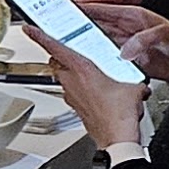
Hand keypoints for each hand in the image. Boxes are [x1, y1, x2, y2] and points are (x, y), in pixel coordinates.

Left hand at [28, 29, 144, 149]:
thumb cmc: (119, 115)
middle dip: (58, 54)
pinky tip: (94, 90)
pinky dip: (77, 87)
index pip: (54, 47)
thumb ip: (133, 76)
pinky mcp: (77, 108)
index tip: (30, 29)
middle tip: (66, 47)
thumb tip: (138, 76)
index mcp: (82, 70)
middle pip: (55, 62)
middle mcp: (72, 82)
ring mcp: (72, 96)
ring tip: (84, 69)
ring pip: (61, 77)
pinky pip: (71, 92)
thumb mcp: (133, 85)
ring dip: (68, 72)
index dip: (40, 35)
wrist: (117, 139)